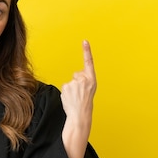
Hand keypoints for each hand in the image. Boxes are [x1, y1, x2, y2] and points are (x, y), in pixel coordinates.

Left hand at [61, 40, 96, 157]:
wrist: (80, 115)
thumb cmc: (84, 104)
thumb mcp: (89, 91)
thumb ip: (84, 81)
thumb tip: (76, 77)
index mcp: (92, 80)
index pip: (89, 62)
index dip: (87, 51)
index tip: (85, 41)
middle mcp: (84, 80)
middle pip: (77, 75)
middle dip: (77, 82)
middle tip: (80, 94)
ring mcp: (75, 83)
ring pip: (70, 82)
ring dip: (71, 89)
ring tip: (75, 98)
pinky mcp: (66, 86)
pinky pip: (65, 87)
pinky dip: (66, 93)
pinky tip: (70, 99)